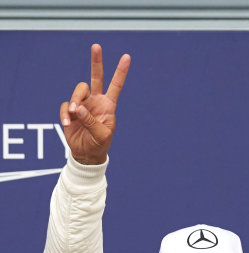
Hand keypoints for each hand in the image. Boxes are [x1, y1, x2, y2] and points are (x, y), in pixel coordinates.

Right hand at [60, 44, 130, 164]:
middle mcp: (96, 101)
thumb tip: (78, 108)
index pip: (115, 86)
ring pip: (78, 91)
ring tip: (74, 114)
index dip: (121, 72)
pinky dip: (65, 113)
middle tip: (97, 46)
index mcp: (108, 106)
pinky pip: (66, 106)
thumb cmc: (98, 145)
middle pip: (96, 77)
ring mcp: (83, 104)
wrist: (86, 154)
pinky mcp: (70, 111)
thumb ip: (91, 121)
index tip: (127, 57)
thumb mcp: (100, 135)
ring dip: (75, 101)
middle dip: (96, 62)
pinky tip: (67, 123)